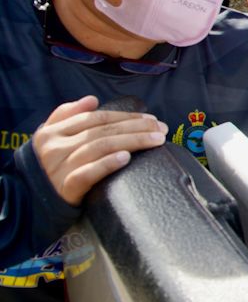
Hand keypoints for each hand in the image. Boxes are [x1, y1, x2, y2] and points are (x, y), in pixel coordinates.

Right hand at [32, 96, 167, 205]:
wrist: (32, 202)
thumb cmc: (51, 166)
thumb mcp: (51, 137)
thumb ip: (67, 115)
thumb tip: (92, 100)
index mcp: (52, 132)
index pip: (96, 119)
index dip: (126, 116)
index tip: (151, 119)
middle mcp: (54, 147)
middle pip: (102, 132)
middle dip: (136, 128)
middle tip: (161, 129)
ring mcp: (59, 168)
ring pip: (100, 148)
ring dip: (132, 142)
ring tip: (155, 140)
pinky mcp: (66, 188)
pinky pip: (88, 173)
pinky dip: (108, 164)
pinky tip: (126, 158)